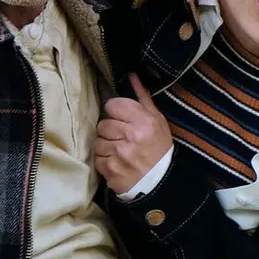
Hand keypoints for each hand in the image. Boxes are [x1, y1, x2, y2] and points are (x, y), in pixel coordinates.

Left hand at [95, 74, 172, 194]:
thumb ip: (142, 98)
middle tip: (122, 137)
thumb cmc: (159, 148)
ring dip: (106, 146)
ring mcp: (118, 154)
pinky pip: (97, 158)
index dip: (116, 112)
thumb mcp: (157, 120)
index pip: (112, 105)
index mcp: (143, 121)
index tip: (122, 119)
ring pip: (98, 141)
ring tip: (119, 151)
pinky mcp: (109, 169)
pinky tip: (116, 162)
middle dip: (110, 130)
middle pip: (103, 124)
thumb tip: (131, 76)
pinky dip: (105, 160)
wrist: (161, 181)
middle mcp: (130, 136)